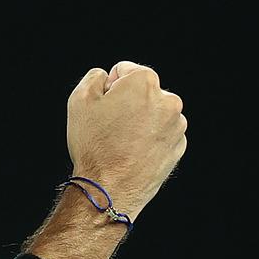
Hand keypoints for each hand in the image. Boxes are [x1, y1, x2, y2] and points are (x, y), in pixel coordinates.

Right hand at [66, 62, 186, 218]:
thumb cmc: (94, 145)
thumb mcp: (79, 100)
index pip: (125, 70)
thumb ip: (94, 77)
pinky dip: (148, 138)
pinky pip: (161, 133)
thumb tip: (106, 77)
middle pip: (142, 91)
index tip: (103, 107)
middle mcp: (168, 100)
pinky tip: (132, 152)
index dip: (109, 87)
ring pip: (153, 113)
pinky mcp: (178, 146)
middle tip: (110, 126)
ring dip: (139, 120)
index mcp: (144, 82)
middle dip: (127, 103)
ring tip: (121, 141)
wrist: (110, 188)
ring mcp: (176, 125)